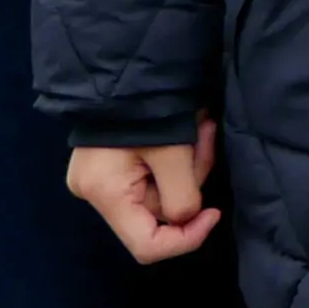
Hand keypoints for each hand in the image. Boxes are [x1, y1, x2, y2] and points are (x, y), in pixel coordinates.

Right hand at [66, 119, 218, 262]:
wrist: (124, 61)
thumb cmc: (147, 107)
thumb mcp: (173, 152)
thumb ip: (183, 196)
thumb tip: (188, 218)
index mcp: (106, 194)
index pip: (147, 246)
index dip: (186, 239)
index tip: (213, 213)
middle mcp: (95, 192)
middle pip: (157, 210)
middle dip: (190, 177)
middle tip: (205, 135)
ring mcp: (100, 177)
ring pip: (159, 190)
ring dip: (188, 161)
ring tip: (198, 124)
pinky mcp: (109, 162)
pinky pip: (151, 174)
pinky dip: (174, 156)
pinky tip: (186, 128)